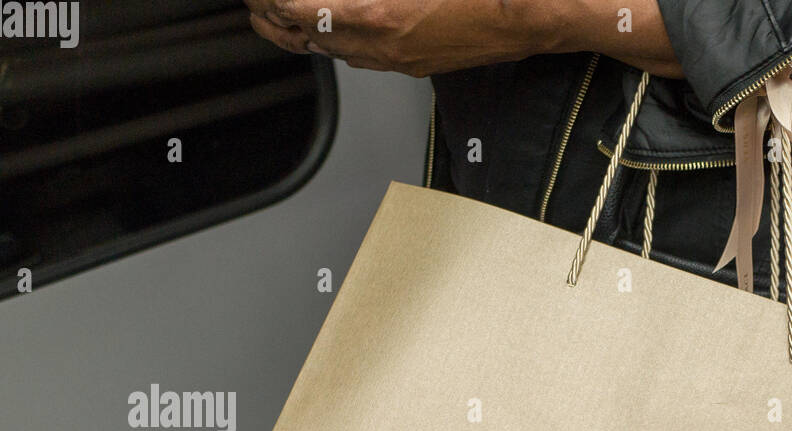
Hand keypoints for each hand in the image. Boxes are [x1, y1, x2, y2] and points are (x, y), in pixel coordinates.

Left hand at [244, 0, 680, 77]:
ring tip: (285, 11)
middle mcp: (381, 45)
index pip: (295, 9)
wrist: (535, 12)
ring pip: (330, 51)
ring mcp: (399, 60)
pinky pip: (363, 56)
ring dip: (301, 31)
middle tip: (256, 2)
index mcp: (375, 12)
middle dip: (269, 17)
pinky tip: (338, 19)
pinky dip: (337, 38)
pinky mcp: (417, 64)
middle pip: (301, 40)